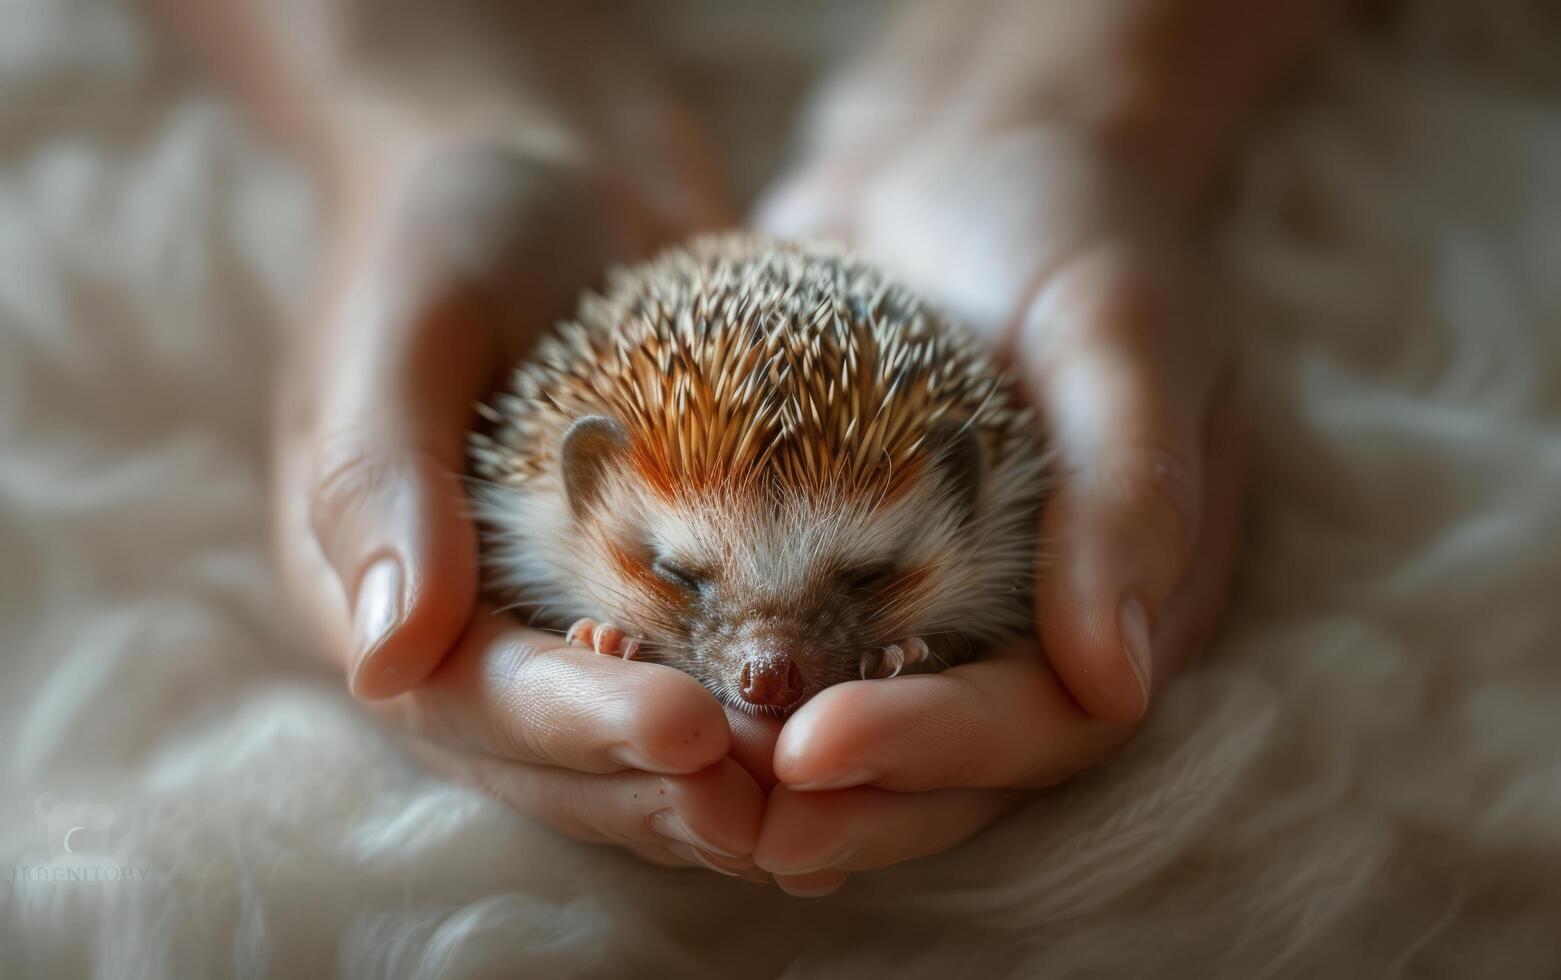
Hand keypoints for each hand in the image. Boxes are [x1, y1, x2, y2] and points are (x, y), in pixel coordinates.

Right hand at [268, 95, 772, 871]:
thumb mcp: (402, 317)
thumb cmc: (455, 218)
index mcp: (380, 590)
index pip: (468, 698)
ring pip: (636, 740)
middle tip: (776, 798)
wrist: (549, 163)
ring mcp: (563, 613)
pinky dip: (764, 701)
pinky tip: (857, 706)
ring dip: (725, 775)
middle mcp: (469, 628)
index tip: (683, 733)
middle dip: (661, 785)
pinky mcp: (650, 584)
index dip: (574, 728)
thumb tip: (385, 656)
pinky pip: (701, 667)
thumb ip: (381, 477)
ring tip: (826, 787)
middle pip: (558, 755)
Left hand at [749, 2, 1253, 892]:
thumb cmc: (1071, 219)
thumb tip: (1121, 680)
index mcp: (1131, 592)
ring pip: (864, 721)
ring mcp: (939, 597)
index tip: (815, 749)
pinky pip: (793, 640)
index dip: (937, 750)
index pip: (1045, 718)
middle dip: (844, 798)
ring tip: (672, 790)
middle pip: (947, 760)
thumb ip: (1135, 491)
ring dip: (773, 772)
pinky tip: (636, 694)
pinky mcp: (846, 559)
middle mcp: (1037, 620)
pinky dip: (725, 679)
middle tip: (732, 821)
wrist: (963, 145)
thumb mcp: (1126, 327)